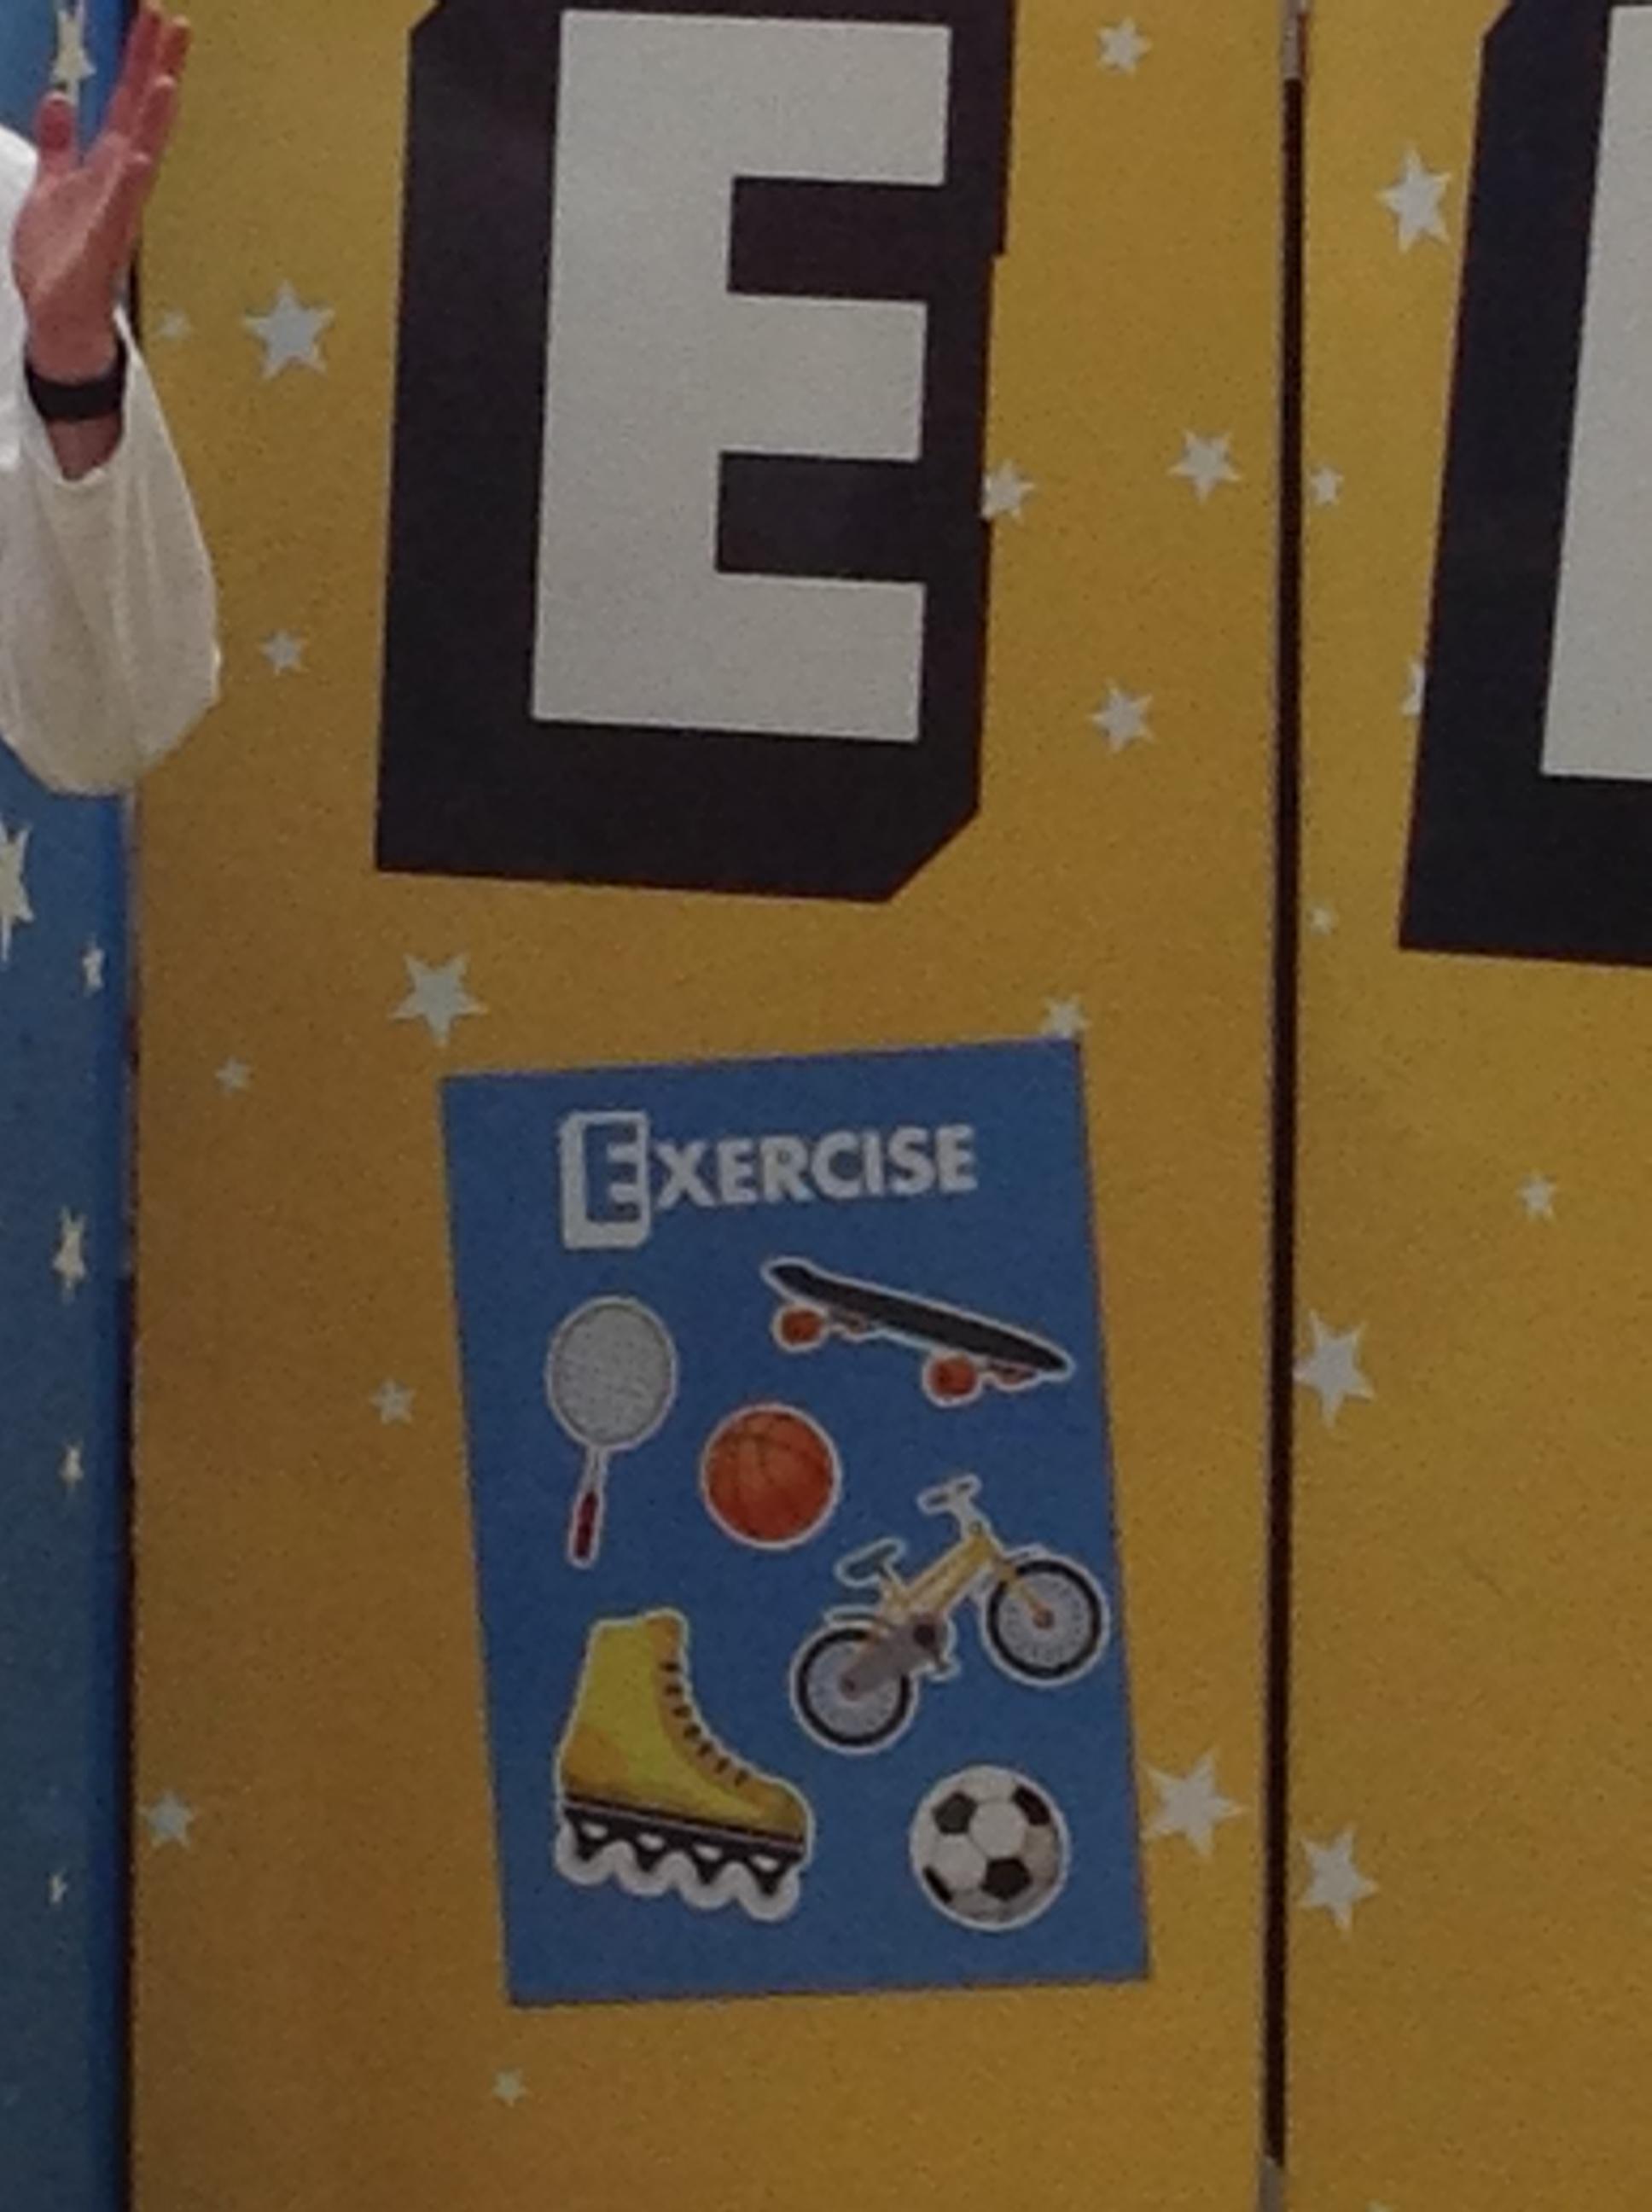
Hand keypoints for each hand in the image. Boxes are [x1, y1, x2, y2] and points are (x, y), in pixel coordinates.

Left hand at [14, 6, 191, 384]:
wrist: (59, 322)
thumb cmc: (59, 263)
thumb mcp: (48, 187)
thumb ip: (58, 144)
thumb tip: (60, 100)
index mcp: (104, 167)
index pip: (127, 102)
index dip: (139, 58)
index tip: (155, 17)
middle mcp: (117, 184)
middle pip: (142, 116)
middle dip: (157, 69)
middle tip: (176, 24)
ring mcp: (114, 212)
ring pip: (140, 155)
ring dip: (155, 120)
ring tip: (165, 80)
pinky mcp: (103, 243)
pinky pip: (120, 206)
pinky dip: (132, 180)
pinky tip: (141, 153)